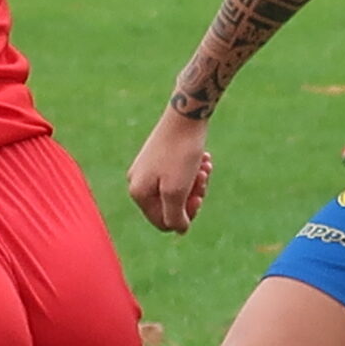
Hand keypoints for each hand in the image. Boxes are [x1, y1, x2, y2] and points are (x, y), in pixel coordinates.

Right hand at [129, 107, 214, 233]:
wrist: (186, 114)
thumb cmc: (181, 153)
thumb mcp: (177, 191)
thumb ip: (174, 216)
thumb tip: (178, 230)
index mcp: (139, 193)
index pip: (163, 222)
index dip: (185, 216)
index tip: (199, 198)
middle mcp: (138, 181)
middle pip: (171, 206)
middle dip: (192, 196)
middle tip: (203, 179)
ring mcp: (148, 169)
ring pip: (178, 190)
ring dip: (195, 182)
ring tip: (205, 166)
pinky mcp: (160, 157)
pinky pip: (179, 175)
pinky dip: (193, 171)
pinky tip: (204, 159)